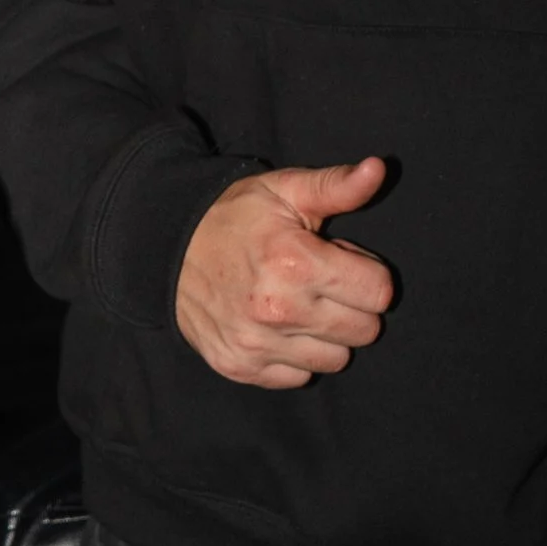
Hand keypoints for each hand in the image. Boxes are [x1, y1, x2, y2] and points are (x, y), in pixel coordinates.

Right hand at [175, 160, 392, 388]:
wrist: (166, 247)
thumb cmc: (234, 216)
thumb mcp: (284, 190)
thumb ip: (336, 186)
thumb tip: (378, 168)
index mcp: (297, 262)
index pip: (380, 293)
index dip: (367, 272)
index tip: (339, 260)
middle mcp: (279, 310)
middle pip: (365, 331)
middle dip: (353, 305)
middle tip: (320, 283)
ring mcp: (257, 344)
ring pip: (336, 359)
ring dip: (327, 335)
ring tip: (299, 305)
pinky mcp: (240, 366)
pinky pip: (299, 377)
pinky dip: (295, 356)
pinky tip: (277, 327)